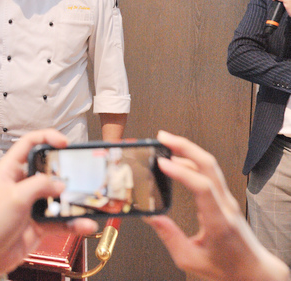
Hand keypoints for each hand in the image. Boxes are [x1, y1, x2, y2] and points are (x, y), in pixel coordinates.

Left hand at [0, 129, 98, 279]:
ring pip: (58, 197)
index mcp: (9, 170)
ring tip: (89, 201)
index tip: (65, 142)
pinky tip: (85, 224)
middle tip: (83, 173)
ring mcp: (31, 204)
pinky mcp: (38, 223)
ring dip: (74, 201)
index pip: (29, 144)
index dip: (47, 137)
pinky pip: (60, 219)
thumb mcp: (14, 198)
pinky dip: (73, 222)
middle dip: (66, 172)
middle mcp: (21, 184)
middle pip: (48, 170)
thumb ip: (39, 186)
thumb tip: (60, 183)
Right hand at [145, 131, 289, 280]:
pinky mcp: (224, 199)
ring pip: (209, 166)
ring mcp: (227, 200)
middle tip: (163, 138)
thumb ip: (169, 237)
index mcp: (218, 222)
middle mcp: (225, 206)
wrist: (253, 271)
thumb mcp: (191, 260)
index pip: (202, 187)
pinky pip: (209, 173)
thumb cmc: (227, 268)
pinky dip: (192, 161)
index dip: (181, 172)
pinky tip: (178, 160)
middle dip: (185, 146)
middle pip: (208, 166)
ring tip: (166, 144)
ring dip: (188, 150)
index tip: (162, 163)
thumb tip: (151, 217)